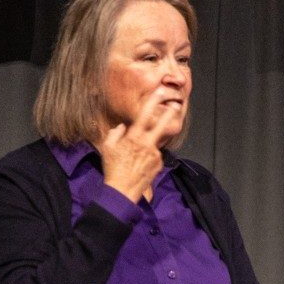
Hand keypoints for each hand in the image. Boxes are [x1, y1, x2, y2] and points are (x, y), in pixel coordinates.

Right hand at [96, 87, 181, 202]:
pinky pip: (155, 155)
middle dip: (170, 114)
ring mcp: (155, 154)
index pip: (145, 115)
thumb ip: (115, 133)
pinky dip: (149, 156)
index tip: (159, 92)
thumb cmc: (112, 168)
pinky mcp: (159, 164)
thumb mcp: (108, 147)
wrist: (122, 190)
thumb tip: (122, 127)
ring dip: (150, 143)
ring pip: (155, 142)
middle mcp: (147, 144)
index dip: (153, 102)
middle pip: (162, 125)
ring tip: (136, 155)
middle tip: (176, 105)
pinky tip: (140, 164)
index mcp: (134, 137)